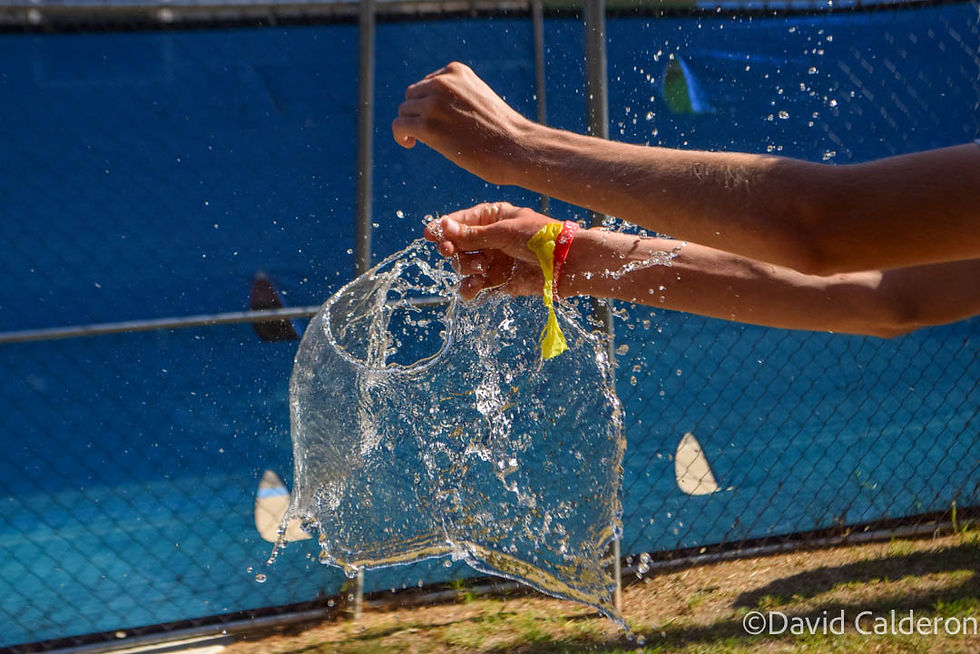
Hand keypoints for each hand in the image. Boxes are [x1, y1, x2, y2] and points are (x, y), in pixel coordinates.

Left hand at [392, 62, 532, 185]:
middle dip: (417, 113)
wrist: (516, 147)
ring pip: (404, 111)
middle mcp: (442, 82)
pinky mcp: (427, 126)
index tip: (438, 119)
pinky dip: (400, 136)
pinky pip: (398, 126)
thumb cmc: (503, 130)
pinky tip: (410, 144)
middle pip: (412, 96)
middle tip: (430, 132)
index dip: (428, 103)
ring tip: (421, 140)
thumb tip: (431, 108)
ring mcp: (433, 104)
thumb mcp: (480, 98)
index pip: (427, 83)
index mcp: (456, 71)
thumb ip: (457, 95)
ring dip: (409, 126)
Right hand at [424, 202, 555, 300]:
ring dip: (467, 269)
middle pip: (458, 246)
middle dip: (454, 250)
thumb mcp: (505, 231)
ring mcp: (494, 260)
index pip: (461, 221)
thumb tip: (444, 226)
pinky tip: (473, 289)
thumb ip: (473, 234)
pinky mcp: (499, 281)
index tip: (429, 234)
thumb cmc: (541, 238)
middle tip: (449, 251)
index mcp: (494, 217)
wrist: (567, 264)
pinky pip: (476, 287)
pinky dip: (471, 289)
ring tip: (479, 270)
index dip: (444, 228)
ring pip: (465, 267)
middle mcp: (491, 238)